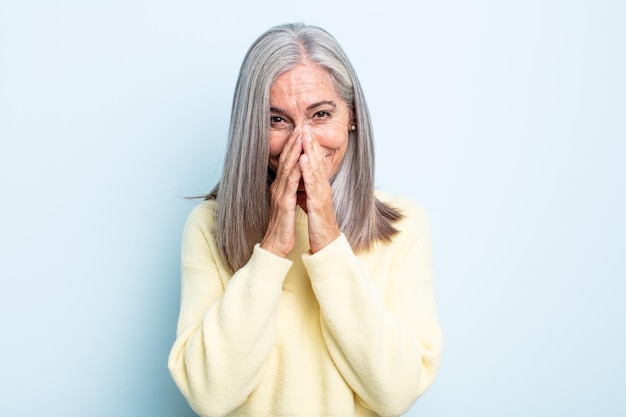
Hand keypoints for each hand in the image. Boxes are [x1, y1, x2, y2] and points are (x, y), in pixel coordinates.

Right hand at [260, 130, 302, 256]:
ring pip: (287, 168)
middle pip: (285, 161)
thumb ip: (290, 192)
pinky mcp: (284, 204)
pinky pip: (290, 184)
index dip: (292, 147)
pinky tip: (300, 160)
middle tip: (300, 127)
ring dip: (294, 151)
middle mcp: (278, 188)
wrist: (275, 246)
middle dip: (293, 143)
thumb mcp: (287, 205)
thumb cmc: (282, 227)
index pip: (286, 163)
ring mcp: (280, 195)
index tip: (300, 133)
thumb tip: (295, 182)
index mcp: (281, 188)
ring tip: (300, 137)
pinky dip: (295, 170)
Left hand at [299, 127, 340, 252]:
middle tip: (306, 125)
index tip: (304, 131)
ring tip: (305, 136)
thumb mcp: (312, 203)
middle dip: (311, 143)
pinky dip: (308, 170)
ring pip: (316, 169)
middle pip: (317, 161)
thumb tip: (304, 180)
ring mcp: (322, 194)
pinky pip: (312, 184)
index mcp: (320, 187)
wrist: (326, 243)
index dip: (310, 147)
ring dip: (310, 151)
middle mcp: (323, 187)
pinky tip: (304, 159)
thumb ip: (309, 190)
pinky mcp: (318, 203)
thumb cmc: (319, 224)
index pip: (315, 163)